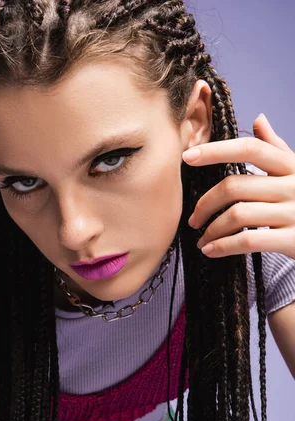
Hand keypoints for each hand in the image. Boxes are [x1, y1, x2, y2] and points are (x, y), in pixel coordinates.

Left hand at [183, 113, 294, 258]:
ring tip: (201, 239)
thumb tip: (258, 118)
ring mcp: (294, 213)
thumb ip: (276, 148)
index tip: (187, 157)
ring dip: (211, 229)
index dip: (217, 150)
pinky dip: (223, 247)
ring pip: (238, 215)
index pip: (250, 149)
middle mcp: (294, 186)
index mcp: (291, 165)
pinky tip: (210, 251)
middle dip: (205, 203)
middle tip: (193, 219)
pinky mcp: (293, 240)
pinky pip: (248, 241)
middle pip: (235, 186)